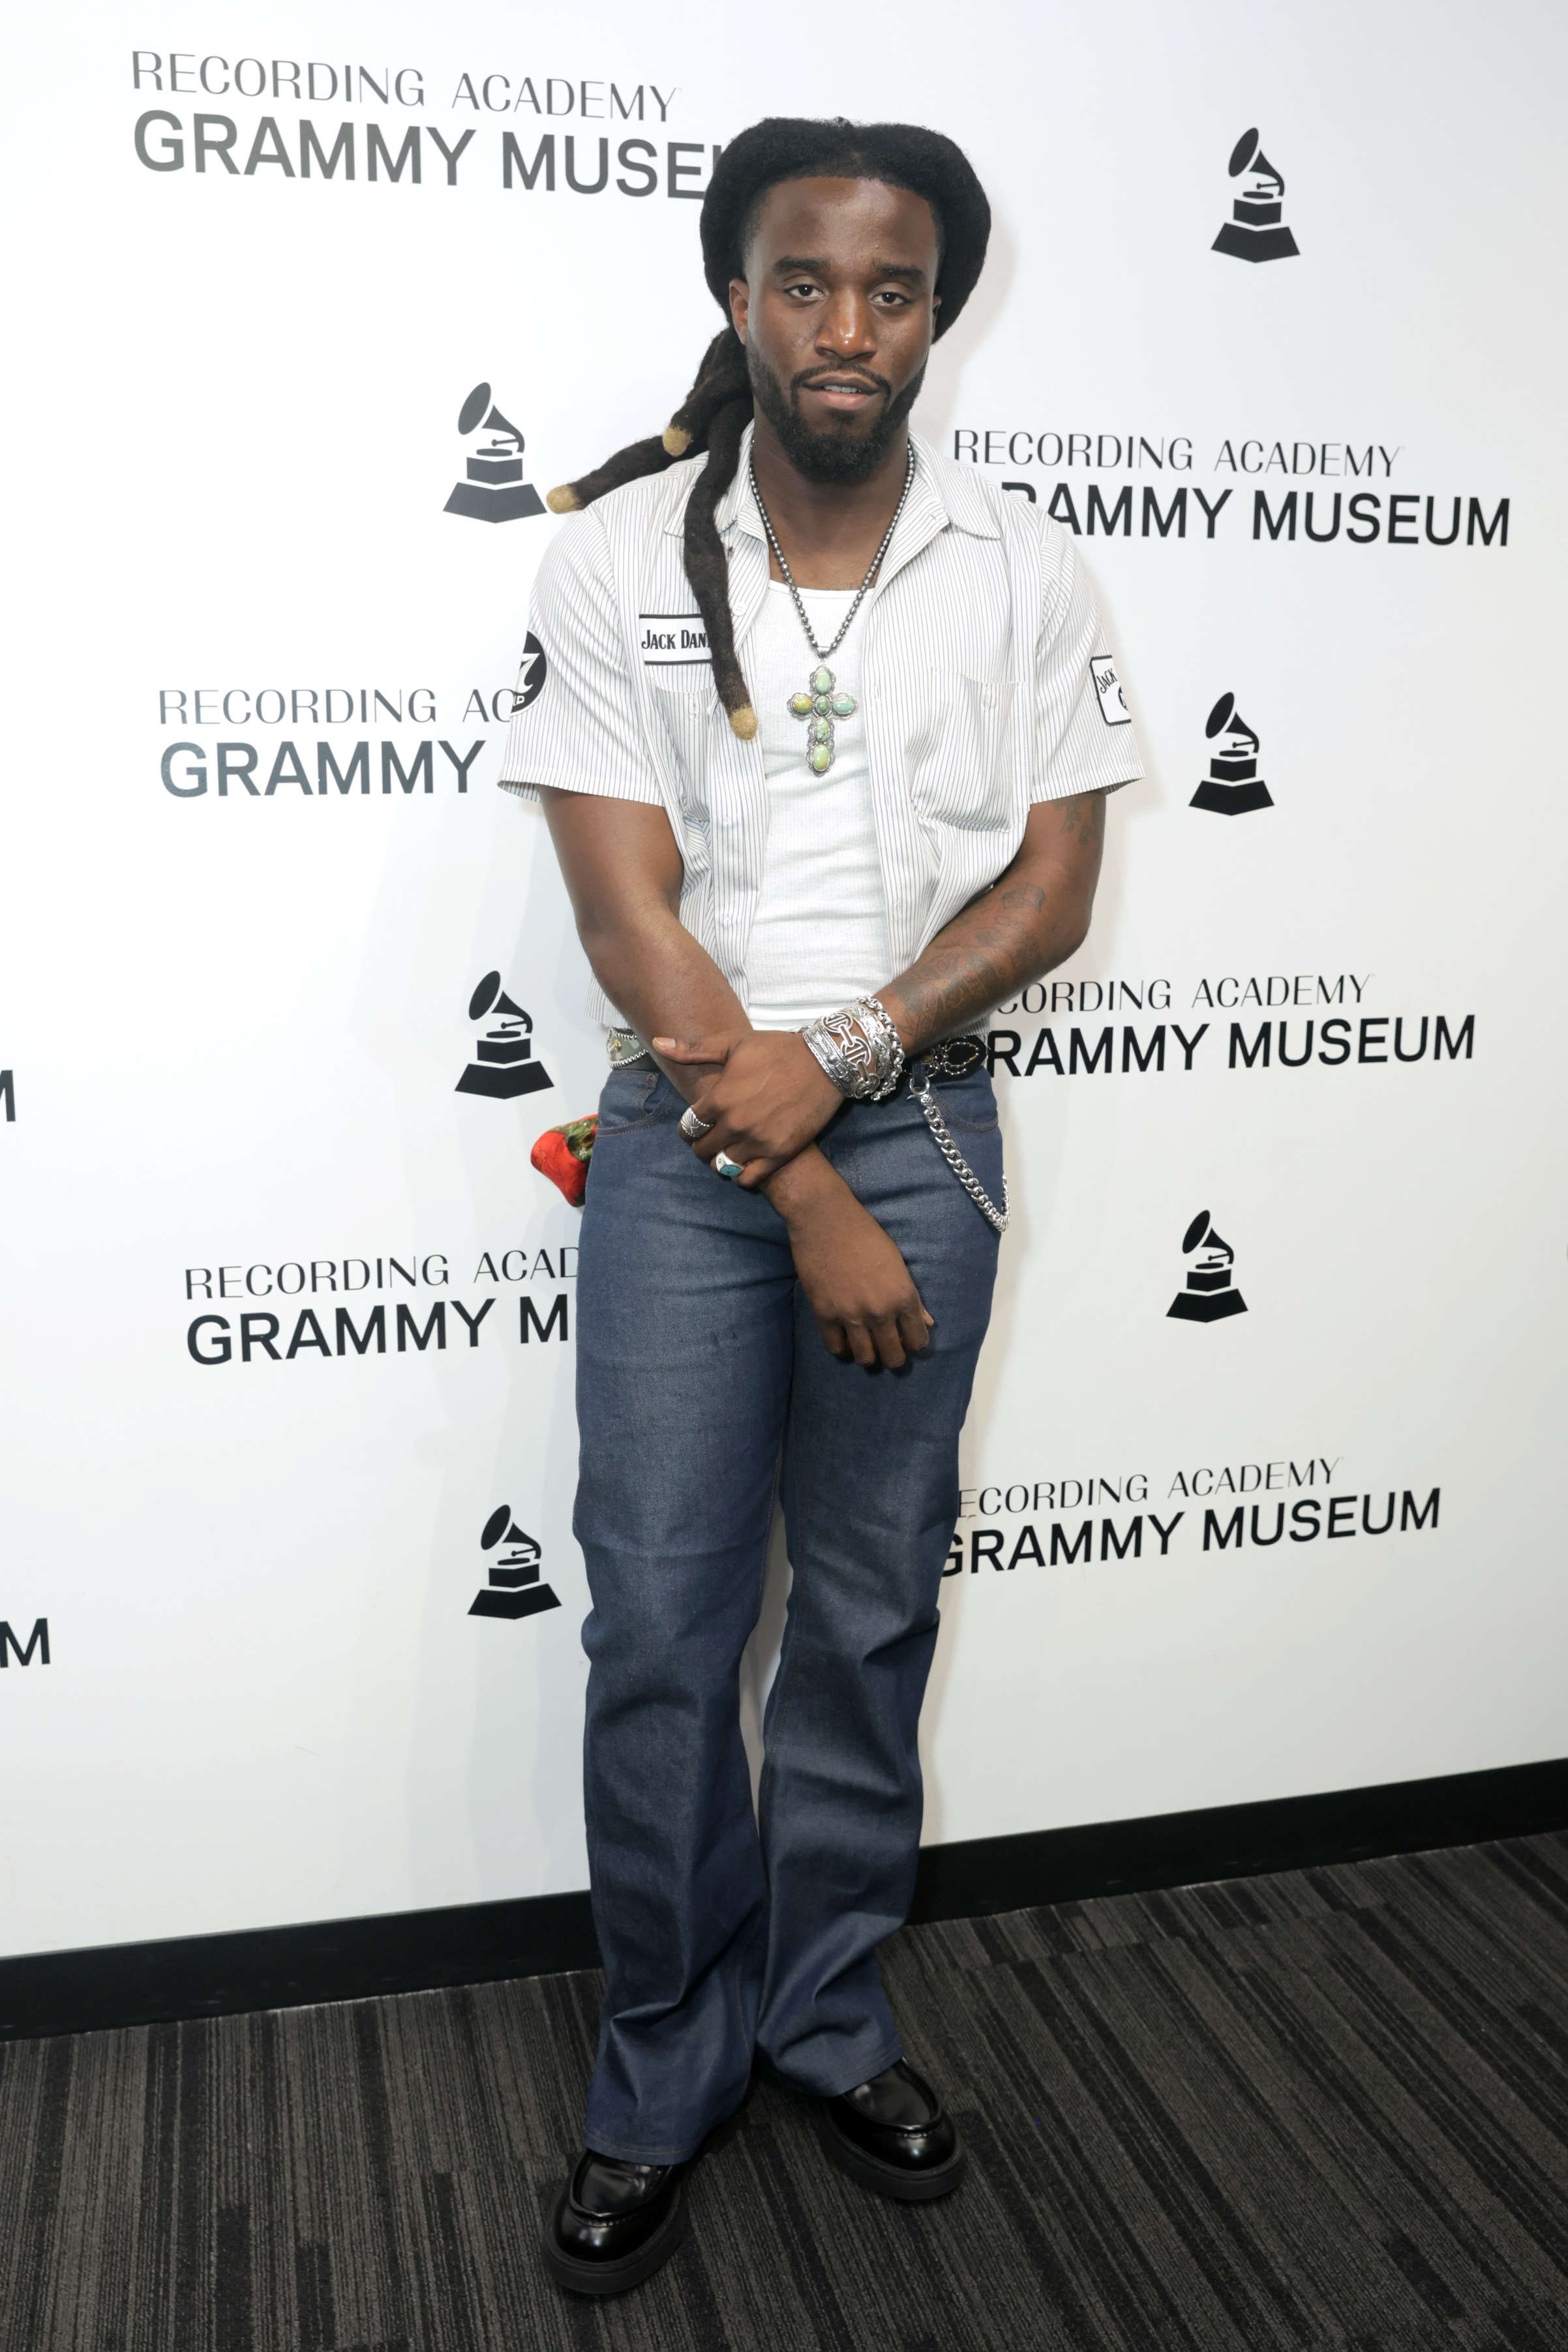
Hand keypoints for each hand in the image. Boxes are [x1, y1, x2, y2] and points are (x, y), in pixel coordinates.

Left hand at [654, 1028, 844, 1184]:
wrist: (825, 1063)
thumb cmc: (778, 1049)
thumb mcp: (734, 1043)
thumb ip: (694, 1048)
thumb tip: (657, 1043)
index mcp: (720, 1098)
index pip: (688, 1126)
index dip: (688, 1128)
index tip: (695, 1126)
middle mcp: (734, 1124)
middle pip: (702, 1150)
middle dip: (702, 1145)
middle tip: (711, 1138)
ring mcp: (757, 1142)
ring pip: (722, 1165)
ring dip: (721, 1160)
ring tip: (728, 1150)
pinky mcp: (778, 1154)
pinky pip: (747, 1179)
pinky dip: (740, 1175)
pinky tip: (744, 1164)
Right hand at [764, 1151, 933, 1366]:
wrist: (826, 1220)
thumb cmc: (866, 1234)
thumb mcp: (897, 1263)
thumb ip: (912, 1298)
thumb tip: (928, 1323)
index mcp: (903, 1297)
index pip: (917, 1341)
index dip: (915, 1344)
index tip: (908, 1341)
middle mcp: (880, 1312)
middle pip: (893, 1356)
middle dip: (894, 1357)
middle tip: (888, 1349)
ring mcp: (851, 1316)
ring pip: (865, 1358)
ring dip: (868, 1356)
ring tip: (866, 1346)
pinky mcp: (824, 1315)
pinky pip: (835, 1348)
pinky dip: (841, 1348)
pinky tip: (844, 1340)